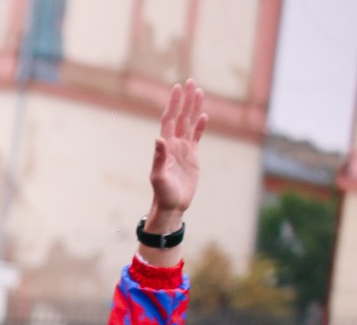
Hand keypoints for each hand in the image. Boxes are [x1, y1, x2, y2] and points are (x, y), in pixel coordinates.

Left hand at [145, 80, 205, 225]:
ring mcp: (183, 150)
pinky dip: (200, 126)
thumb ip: (159, 158)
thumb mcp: (159, 177)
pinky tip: (203, 115)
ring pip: (189, 124)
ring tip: (198, 92)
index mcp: (165, 147)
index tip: (177, 88)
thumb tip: (158, 139)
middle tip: (190, 81)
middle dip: (185, 100)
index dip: (173, 104)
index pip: (169, 120)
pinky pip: (196, 137)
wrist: (171, 206)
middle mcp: (173, 145)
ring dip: (193, 108)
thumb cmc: (163, 194)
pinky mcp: (192, 157)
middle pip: (180, 117)